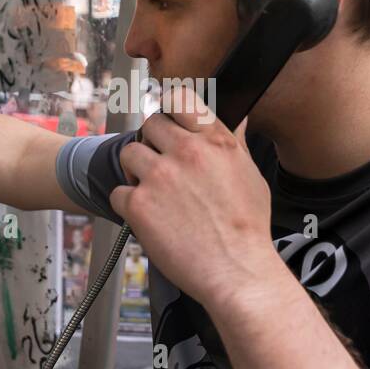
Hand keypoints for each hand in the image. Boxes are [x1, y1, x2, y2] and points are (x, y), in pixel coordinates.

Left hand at [109, 86, 286, 318]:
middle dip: (152, 144)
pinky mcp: (139, 204)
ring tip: (152, 193)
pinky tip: (146, 219)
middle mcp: (186, 151)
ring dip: (136, 172)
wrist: (237, 271)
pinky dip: (128, 206)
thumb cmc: (248, 229)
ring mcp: (160, 176)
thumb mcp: (251, 175)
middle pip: (149, 124)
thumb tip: (236, 118)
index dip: (170, 108)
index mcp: (215, 140)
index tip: (169, 123)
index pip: (179, 97)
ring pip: (128, 154)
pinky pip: (118, 192)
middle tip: (161, 167)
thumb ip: (235, 143)